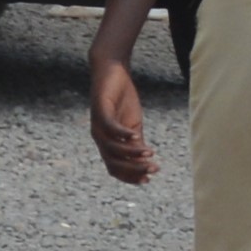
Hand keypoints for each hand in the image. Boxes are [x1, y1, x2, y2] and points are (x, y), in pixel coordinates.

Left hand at [87, 45, 156, 185]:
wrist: (112, 70)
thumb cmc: (122, 98)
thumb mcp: (133, 124)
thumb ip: (137, 143)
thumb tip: (146, 162)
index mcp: (107, 143)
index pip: (115, 168)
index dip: (130, 177)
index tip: (148, 180)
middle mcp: (99, 137)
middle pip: (113, 163)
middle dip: (133, 169)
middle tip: (153, 169)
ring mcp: (97, 125)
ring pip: (112, 148)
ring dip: (131, 153)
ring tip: (150, 153)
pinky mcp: (100, 110)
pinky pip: (110, 128)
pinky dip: (122, 134)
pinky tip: (136, 136)